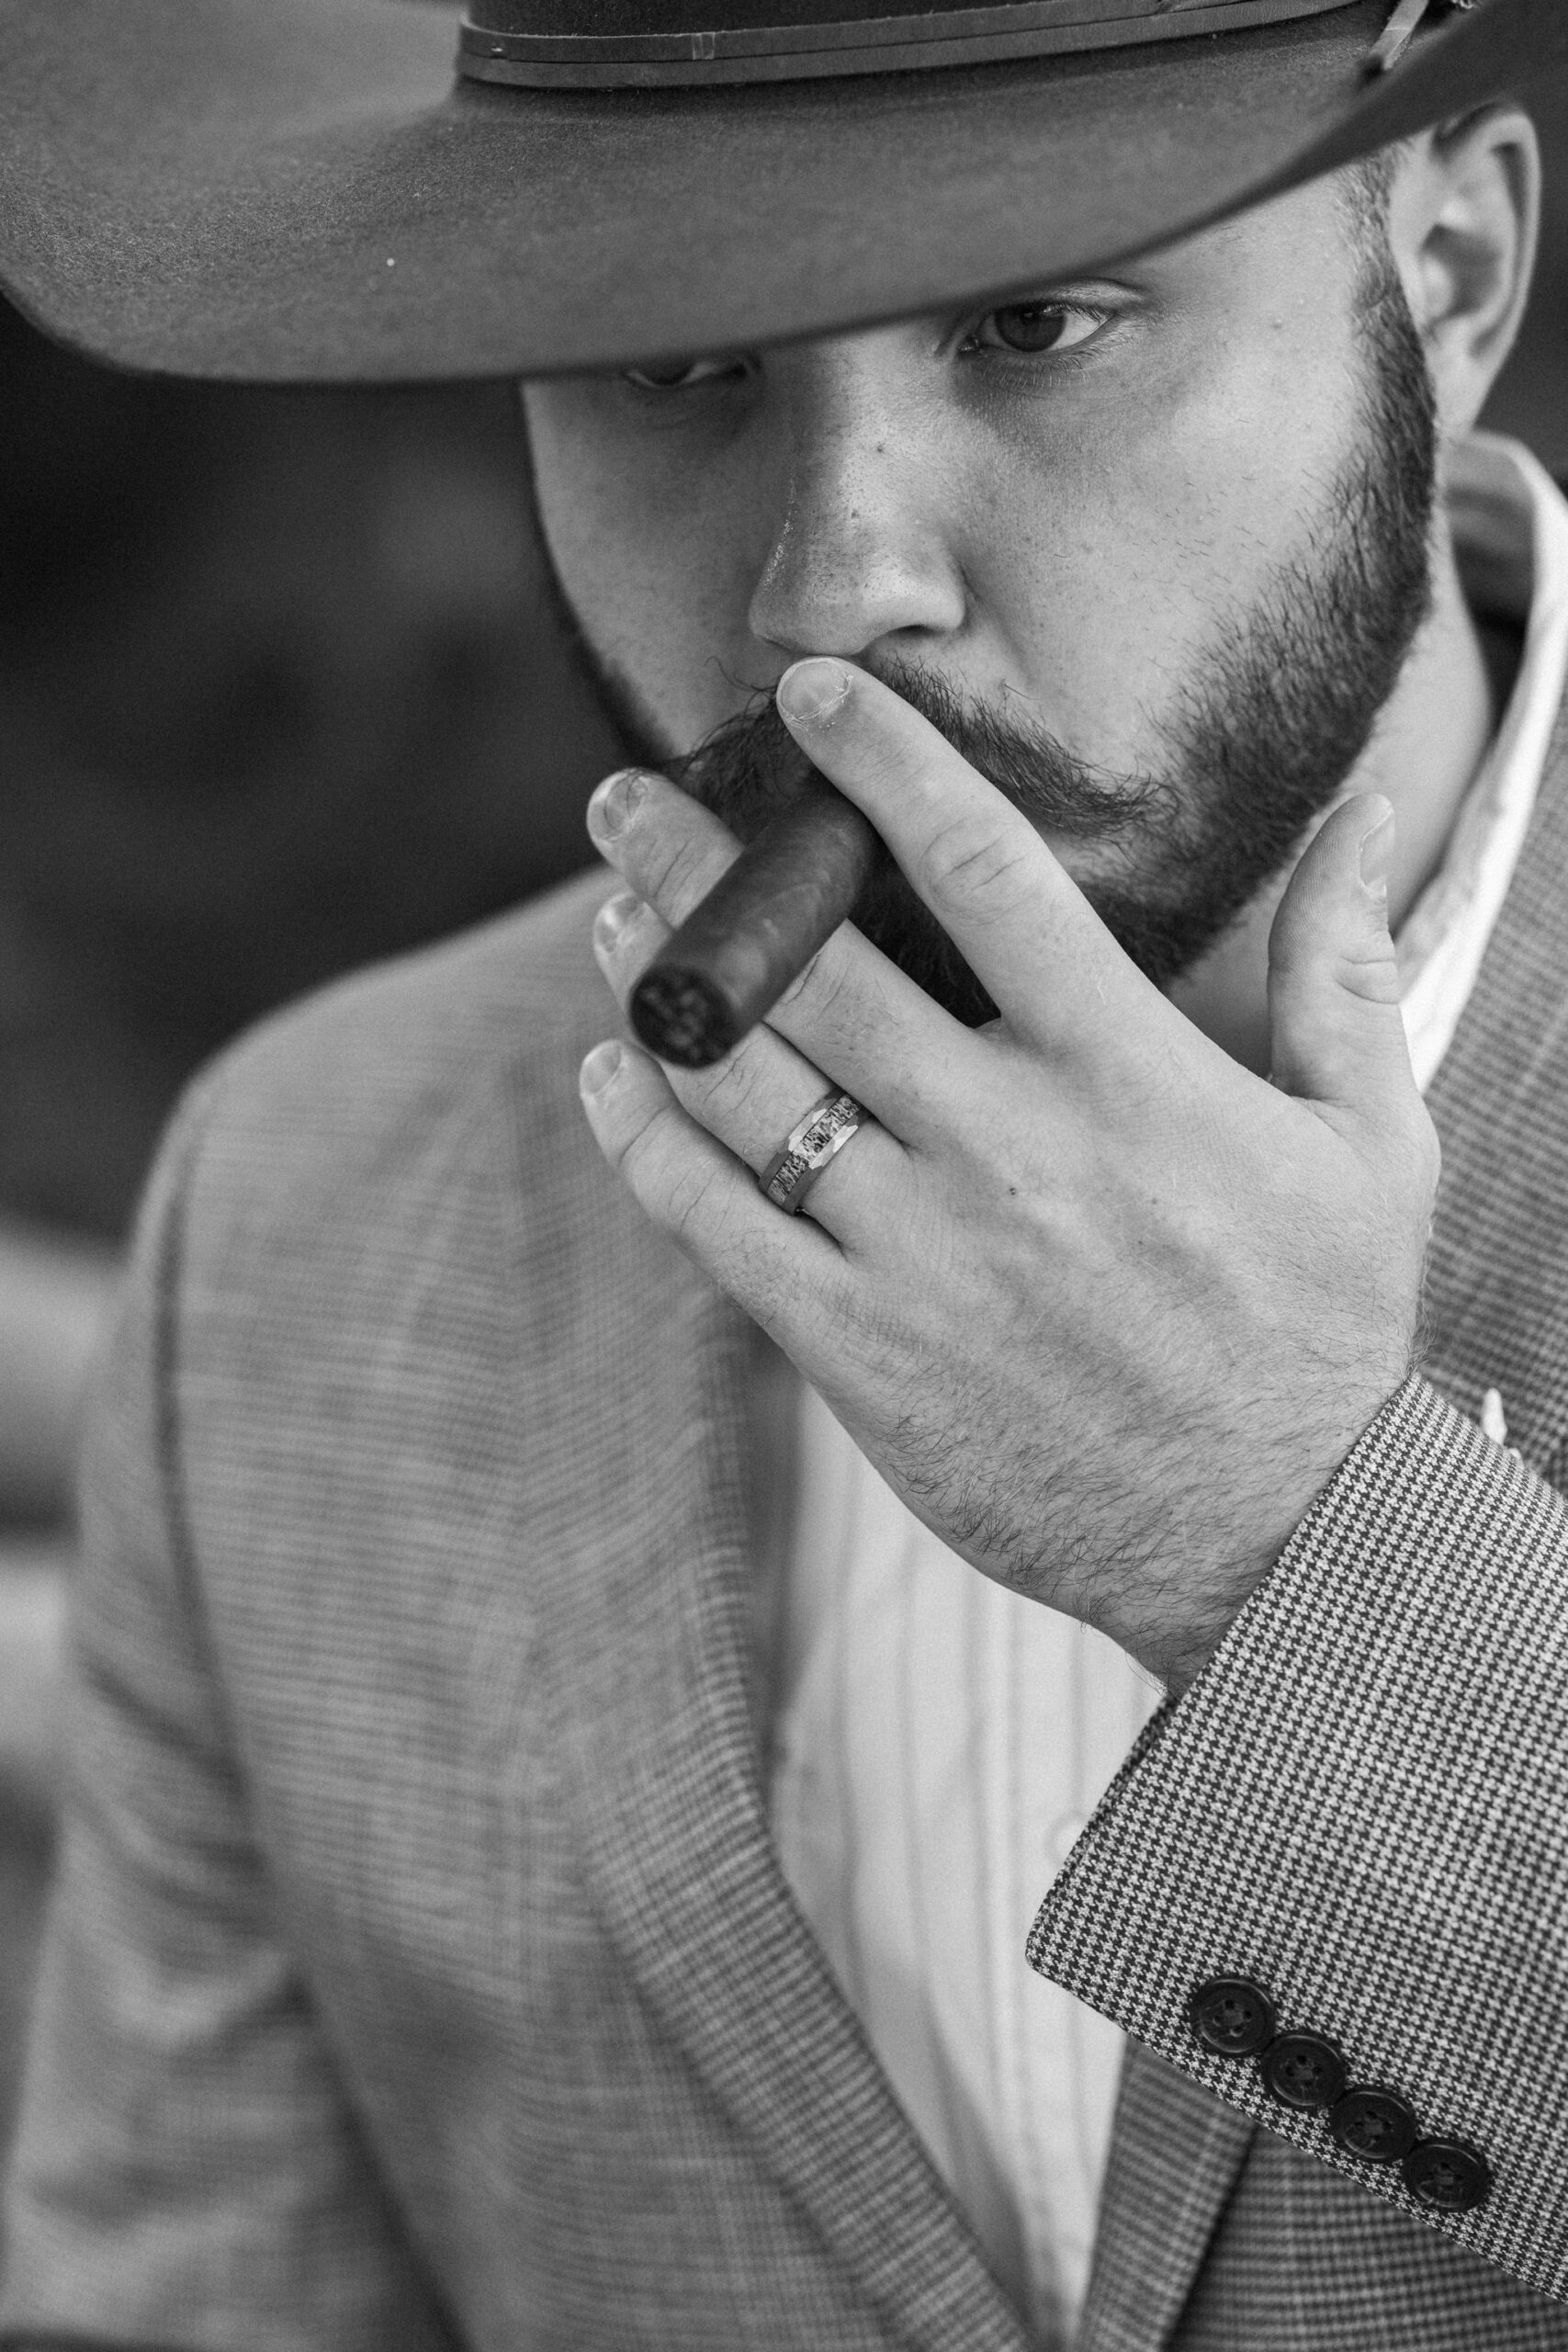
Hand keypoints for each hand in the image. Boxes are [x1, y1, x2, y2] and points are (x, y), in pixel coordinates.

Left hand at [578, 659, 1437, 1688]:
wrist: (1279, 1542)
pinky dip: (649, 1142)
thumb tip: (1361, 817)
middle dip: (700, 864)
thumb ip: (1344, 967)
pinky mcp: (864, 1356)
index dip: (880, 762)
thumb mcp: (1372, 1141)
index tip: (807, 694)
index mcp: (1129, 1073)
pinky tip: (615, 1076)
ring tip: (611, 920)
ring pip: (746, 1090)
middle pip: (815, 967)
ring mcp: (924, 1255)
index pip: (981, 869)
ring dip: (657, 987)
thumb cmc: (1321, 1329)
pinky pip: (715, 1229)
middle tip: (626, 801)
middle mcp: (1010, 1148)